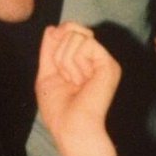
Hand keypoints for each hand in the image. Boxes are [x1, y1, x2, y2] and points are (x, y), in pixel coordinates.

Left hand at [35, 23, 119, 155]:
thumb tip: (52, 28)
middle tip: (67, 79)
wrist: (71, 127)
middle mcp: (95, 58)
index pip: (67, 32)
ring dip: (66, 61)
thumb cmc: (58, 109)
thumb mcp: (46, 74)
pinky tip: (83, 80)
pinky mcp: (109, 63)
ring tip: (75, 82)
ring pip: (76, 35)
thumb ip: (49, 50)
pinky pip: (85, 43)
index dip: (55, 41)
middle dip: (59, 55)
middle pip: (69, 29)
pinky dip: (76, 62)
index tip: (56, 68)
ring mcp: (103, 60)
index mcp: (82, 61)